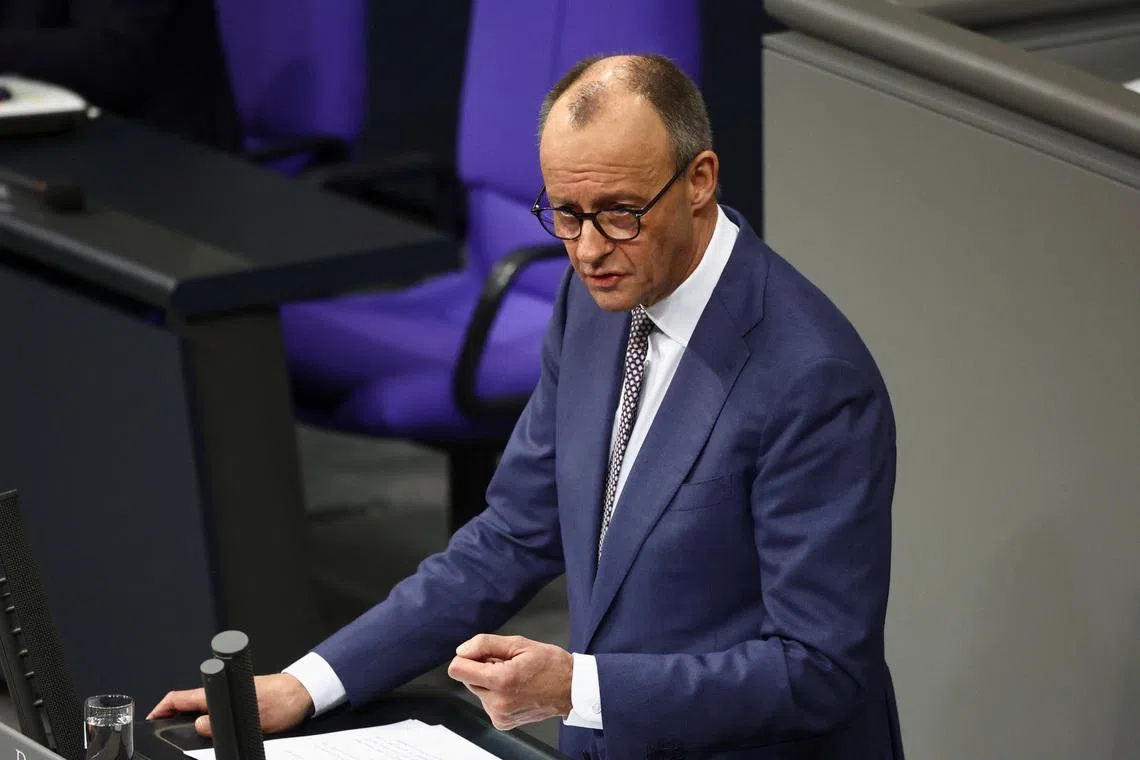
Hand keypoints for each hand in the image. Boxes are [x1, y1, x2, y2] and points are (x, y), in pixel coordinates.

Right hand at [146, 673, 312, 737]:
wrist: (303, 694)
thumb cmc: (283, 700)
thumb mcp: (253, 716)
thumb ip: (224, 722)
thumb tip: (200, 725)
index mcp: (219, 691)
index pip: (180, 697)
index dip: (161, 708)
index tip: (150, 721)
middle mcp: (221, 692)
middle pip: (187, 706)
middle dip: (173, 719)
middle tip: (166, 736)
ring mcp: (229, 697)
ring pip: (201, 711)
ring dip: (191, 723)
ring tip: (184, 738)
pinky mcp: (239, 703)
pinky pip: (216, 714)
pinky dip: (207, 723)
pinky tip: (209, 734)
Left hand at [447, 634, 572, 730]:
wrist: (572, 690)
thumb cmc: (551, 664)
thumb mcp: (520, 643)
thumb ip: (485, 644)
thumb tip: (462, 650)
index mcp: (501, 680)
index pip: (457, 669)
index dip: (467, 657)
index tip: (483, 654)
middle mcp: (497, 702)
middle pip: (467, 679)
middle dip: (481, 668)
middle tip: (507, 664)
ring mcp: (499, 715)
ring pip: (478, 690)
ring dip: (490, 681)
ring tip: (515, 676)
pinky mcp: (502, 722)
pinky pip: (487, 702)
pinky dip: (497, 694)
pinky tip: (516, 689)